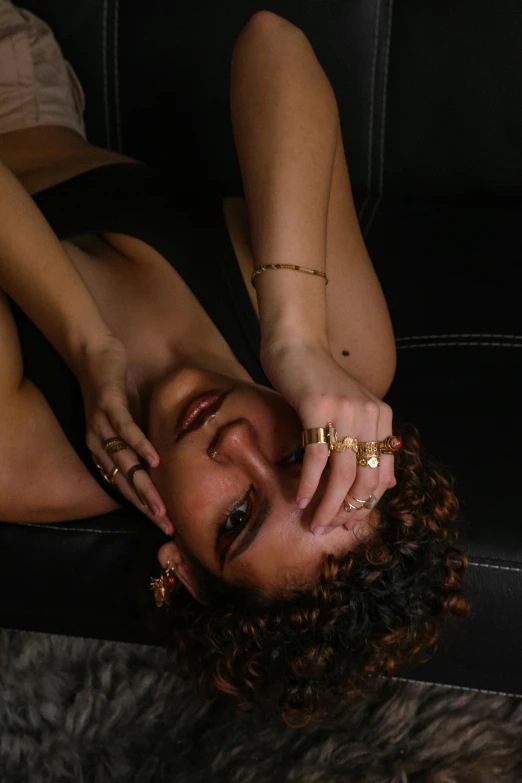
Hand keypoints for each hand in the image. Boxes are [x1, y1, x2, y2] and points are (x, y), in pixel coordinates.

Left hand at [73, 334, 173, 533]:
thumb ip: (140, 437)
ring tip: (160, 507)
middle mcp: (99, 442)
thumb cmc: (114, 386)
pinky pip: (126, 430)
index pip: (124, 485)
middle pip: (124, 481)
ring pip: (125, 462)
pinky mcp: (110, 405)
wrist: (93, 352)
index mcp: (102, 449)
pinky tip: (155, 461)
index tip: (163, 524)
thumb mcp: (128, 417)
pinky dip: (141, 446)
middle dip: (146, 506)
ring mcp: (103, 425)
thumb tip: (165, 455)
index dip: (142, 506)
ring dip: (144, 486)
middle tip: (165, 526)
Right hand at [260, 338, 396, 532]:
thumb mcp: (351, 412)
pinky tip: (300, 499)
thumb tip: (383, 487)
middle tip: (327, 528)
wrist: (297, 346)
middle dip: (347, 510)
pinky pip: (317, 456)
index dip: (365, 504)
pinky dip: (309, 483)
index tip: (347, 523)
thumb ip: (366, 443)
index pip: (382, 474)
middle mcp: (370, 415)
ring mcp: (345, 411)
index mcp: (382, 418)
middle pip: (365, 478)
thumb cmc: (319, 383)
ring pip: (343, 473)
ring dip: (328, 505)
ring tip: (314, 524)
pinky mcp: (318, 407)